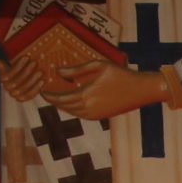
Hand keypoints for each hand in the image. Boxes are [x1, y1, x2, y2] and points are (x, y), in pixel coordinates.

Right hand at [0, 49, 51, 101]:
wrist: (21, 81)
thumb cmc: (16, 71)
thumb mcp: (8, 67)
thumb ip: (3, 65)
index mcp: (3, 79)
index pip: (9, 73)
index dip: (18, 66)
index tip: (26, 57)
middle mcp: (7, 88)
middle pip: (16, 81)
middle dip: (26, 71)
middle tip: (35, 63)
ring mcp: (15, 94)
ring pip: (23, 89)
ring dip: (32, 80)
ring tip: (40, 72)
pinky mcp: (23, 98)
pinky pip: (29, 95)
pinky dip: (36, 88)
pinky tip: (42, 81)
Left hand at [44, 62, 168, 120]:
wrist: (141, 91)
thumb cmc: (121, 74)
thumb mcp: (98, 66)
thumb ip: (76, 69)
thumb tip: (58, 72)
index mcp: (86, 96)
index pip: (60, 99)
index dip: (48, 96)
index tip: (40, 91)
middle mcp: (88, 109)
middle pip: (64, 107)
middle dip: (54, 100)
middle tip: (46, 93)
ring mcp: (94, 115)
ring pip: (72, 112)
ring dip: (63, 105)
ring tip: (56, 96)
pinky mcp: (100, 117)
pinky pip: (80, 114)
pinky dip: (73, 108)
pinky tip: (72, 100)